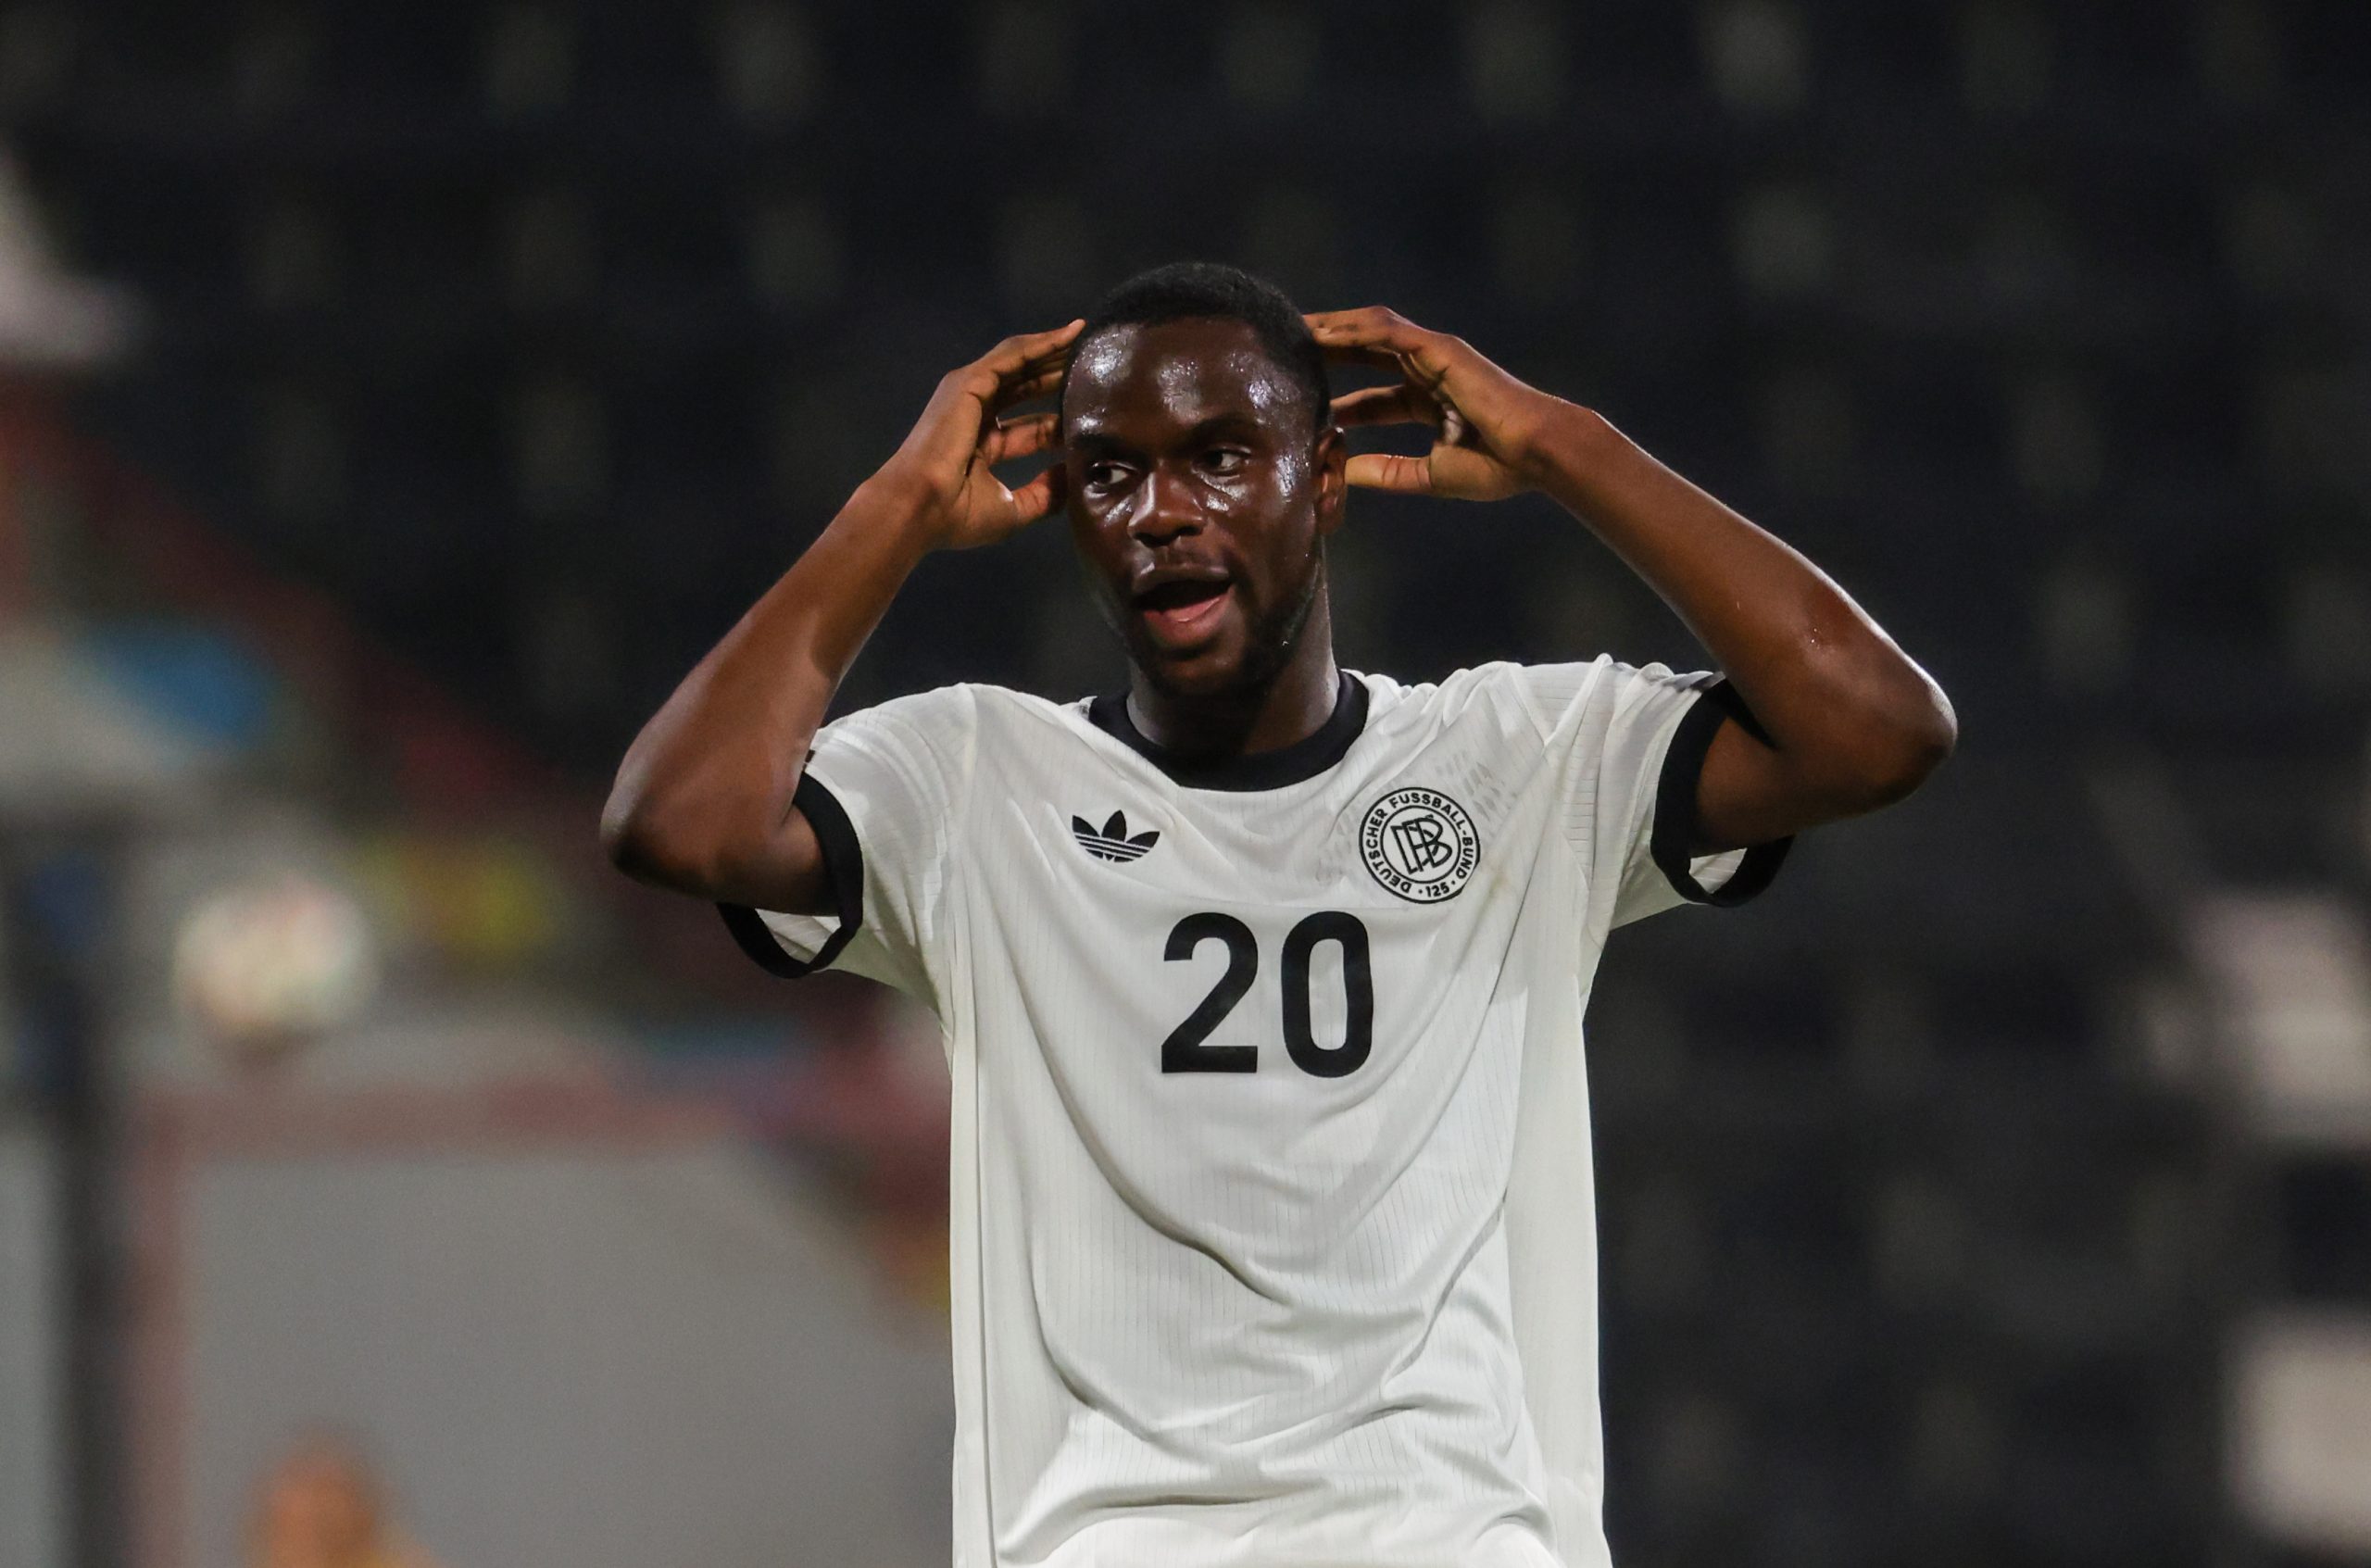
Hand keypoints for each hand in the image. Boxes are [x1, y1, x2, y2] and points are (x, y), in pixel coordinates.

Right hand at [879, 320, 1081, 548]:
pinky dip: (1042, 344)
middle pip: (1025, 388)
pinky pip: (1012, 355)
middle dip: (1056, 374)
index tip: (1093, 416)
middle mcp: (975, 415)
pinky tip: (1070, 335)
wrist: (921, 507)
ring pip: (1019, 363)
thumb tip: (1076, 475)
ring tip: (1086, 336)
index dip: (1059, 421)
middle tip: (1093, 362)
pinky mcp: (969, 381)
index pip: (1030, 428)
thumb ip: (1046, 493)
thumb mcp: (1014, 508)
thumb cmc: (958, 514)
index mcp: (982, 446)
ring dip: (1053, 350)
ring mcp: (969, 394)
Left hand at [1306, 308, 1563, 501]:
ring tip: (1293, 330)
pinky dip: (1354, 329)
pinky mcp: (1440, 349)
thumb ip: (1386, 472)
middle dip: (1325, 349)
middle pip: (1364, 351)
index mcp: (1427, 400)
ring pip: (1370, 331)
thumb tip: (1345, 474)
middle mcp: (1428, 372)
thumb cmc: (1496, 466)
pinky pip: (1387, 332)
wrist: (1535, 452)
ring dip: (1332, 328)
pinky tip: (1322, 333)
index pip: (1371, 393)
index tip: (1300, 400)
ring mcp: (1434, 356)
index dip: (1337, 395)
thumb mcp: (1427, 475)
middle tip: (1283, 352)